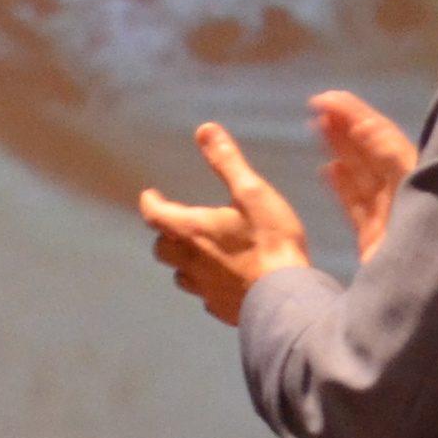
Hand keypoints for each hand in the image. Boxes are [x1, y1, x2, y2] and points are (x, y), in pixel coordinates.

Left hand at [137, 124, 316, 325]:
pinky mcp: (220, 308)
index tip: (150, 196)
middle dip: (166, 234)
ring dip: (184, 261)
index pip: (154, 215)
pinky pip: (204, 295)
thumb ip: (226, 162)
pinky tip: (222, 280)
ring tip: (198, 252)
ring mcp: (204, 290)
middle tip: (176, 224)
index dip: (150, 204)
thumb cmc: (270, 242)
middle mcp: (190, 262)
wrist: (287, 297)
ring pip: (180, 275)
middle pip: (162, 248)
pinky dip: (206, 284)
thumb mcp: (252, 193)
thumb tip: (204, 130)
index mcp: (191, 231)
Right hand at [306, 91, 417, 262]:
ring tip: (318, 126)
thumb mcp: (413, 205)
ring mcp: (393, 223)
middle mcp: (408, 201)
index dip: (358, 118)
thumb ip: (392, 163)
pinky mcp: (379, 246)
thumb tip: (369, 126)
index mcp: (420, 187)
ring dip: (342, 151)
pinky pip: (359, 208)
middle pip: (375, 156)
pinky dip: (343, 187)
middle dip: (348, 129)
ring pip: (364, 178)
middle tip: (319, 105)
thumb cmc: (430, 267)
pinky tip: (328, 170)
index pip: (386, 143)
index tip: (327, 99)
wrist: (430, 321)